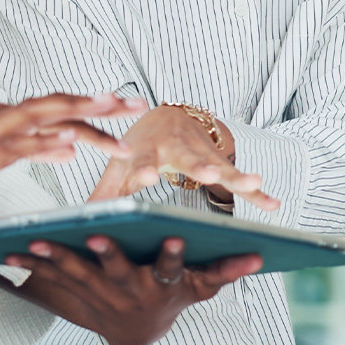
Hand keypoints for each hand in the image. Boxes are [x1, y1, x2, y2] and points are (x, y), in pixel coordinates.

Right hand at [0, 93, 143, 211]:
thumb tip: (62, 144)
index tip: (123, 105)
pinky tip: (68, 148)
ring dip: (85, 121)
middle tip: (138, 106)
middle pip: (60, 104)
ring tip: (118, 125)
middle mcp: (0, 116)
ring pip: (45, 119)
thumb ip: (22, 146)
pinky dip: (45, 144)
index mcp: (2, 116)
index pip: (55, 106)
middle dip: (102, 105)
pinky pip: (17, 146)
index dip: (92, 104)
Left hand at [0, 235, 260, 344]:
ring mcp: (99, 296)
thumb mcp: (201, 287)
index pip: (172, 269)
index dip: (174, 256)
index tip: (175, 238)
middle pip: (117, 272)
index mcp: (162, 284)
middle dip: (106, 255)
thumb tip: (260, 255)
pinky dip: (30, 265)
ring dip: (56, 258)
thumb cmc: (172, 298)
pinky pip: (50, 279)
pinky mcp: (74, 295)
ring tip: (37, 239)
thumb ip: (226, 270)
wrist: (137, 335)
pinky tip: (8, 248)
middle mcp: (130, 292)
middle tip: (96, 236)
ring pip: (77, 275)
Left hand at [88, 104, 280, 210]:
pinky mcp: (219, 161)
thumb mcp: (117, 169)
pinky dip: (256, 191)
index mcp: (142, 153)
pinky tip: (273, 203)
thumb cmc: (135, 150)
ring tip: (254, 183)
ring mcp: (199, 154)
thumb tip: (72, 226)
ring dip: (236, 173)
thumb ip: (102, 196)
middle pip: (185, 159)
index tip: (147, 176)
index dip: (143, 170)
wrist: (166, 117)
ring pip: (219, 164)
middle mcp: (173, 150)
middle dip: (197, 164)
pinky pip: (238, 178)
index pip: (140, 162)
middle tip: (205, 172)